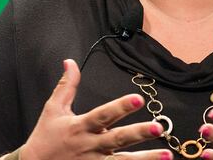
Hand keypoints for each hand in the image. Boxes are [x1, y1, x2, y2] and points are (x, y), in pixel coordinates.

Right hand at [19, 59, 171, 159]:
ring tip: (168, 156)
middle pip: (118, 139)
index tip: (138, 98)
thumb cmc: (45, 138)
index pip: (103, 114)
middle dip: (139, 133)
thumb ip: (66, 86)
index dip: (120, 107)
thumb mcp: (53, 109)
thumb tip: (70, 62)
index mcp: (80, 126)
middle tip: (159, 128)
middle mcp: (90, 146)